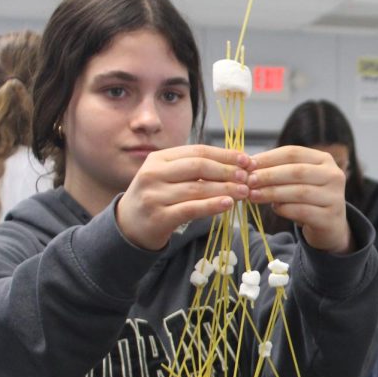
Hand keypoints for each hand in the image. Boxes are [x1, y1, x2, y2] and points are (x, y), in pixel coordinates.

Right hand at [115, 145, 251, 249]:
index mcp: (158, 159)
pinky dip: (212, 205)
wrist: (130, 225)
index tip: (246, 160)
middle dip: (227, 171)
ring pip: (197, 188)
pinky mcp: (159, 217)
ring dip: (225, 189)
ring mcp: (154, 196)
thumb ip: (194, 168)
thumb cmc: (158, 197)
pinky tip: (229, 204)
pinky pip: (191, 209)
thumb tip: (235, 164)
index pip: (198, 151)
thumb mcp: (169, 176)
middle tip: (248, 176)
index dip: (225, 155)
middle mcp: (153, 174)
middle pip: (198, 167)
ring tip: (245, 191)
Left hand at [248, 145, 353, 253]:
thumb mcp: (297, 180)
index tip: (247, 164)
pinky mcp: (330, 218)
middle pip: (297, 171)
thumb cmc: (308, 199)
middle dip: (269, 175)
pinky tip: (274, 208)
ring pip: (299, 192)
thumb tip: (247, 164)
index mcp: (325, 160)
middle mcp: (334, 176)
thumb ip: (278, 170)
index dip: (269, 158)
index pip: (293, 153)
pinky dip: (284, 209)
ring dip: (273, 193)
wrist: (330, 226)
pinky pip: (302, 211)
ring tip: (253, 195)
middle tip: (248, 181)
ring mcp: (335, 197)